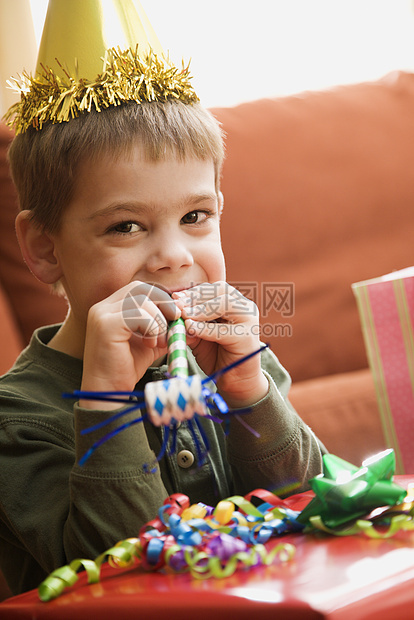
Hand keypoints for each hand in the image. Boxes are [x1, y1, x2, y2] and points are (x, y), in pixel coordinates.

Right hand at [80, 282, 179, 408]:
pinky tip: (151, 344)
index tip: (176, 316)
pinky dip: (151, 327)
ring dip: (158, 320)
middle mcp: (103, 307)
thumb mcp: (151, 343)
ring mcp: (101, 314)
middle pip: (140, 288)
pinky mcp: (105, 325)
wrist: (109, 392)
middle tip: (175, 322)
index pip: (140, 289)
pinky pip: (137, 314)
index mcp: (111, 307)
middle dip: (163, 304)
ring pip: (141, 300)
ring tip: (158, 341)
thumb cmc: (126, 368)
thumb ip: (165, 329)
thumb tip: (189, 322)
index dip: (161, 299)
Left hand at [172, 281, 267, 407]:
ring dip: (201, 309)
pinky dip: (204, 328)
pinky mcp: (247, 338)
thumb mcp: (199, 335)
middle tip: (178, 304)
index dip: (194, 291)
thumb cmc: (217, 355)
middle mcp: (245, 308)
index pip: (214, 288)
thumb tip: (176, 313)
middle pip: (221, 291)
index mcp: (234, 303)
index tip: (175, 297)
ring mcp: (249, 321)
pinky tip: (191, 329)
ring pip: (224, 305)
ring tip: (184, 315)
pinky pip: (222, 330)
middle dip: (197, 296)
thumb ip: (190, 323)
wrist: (236, 381)